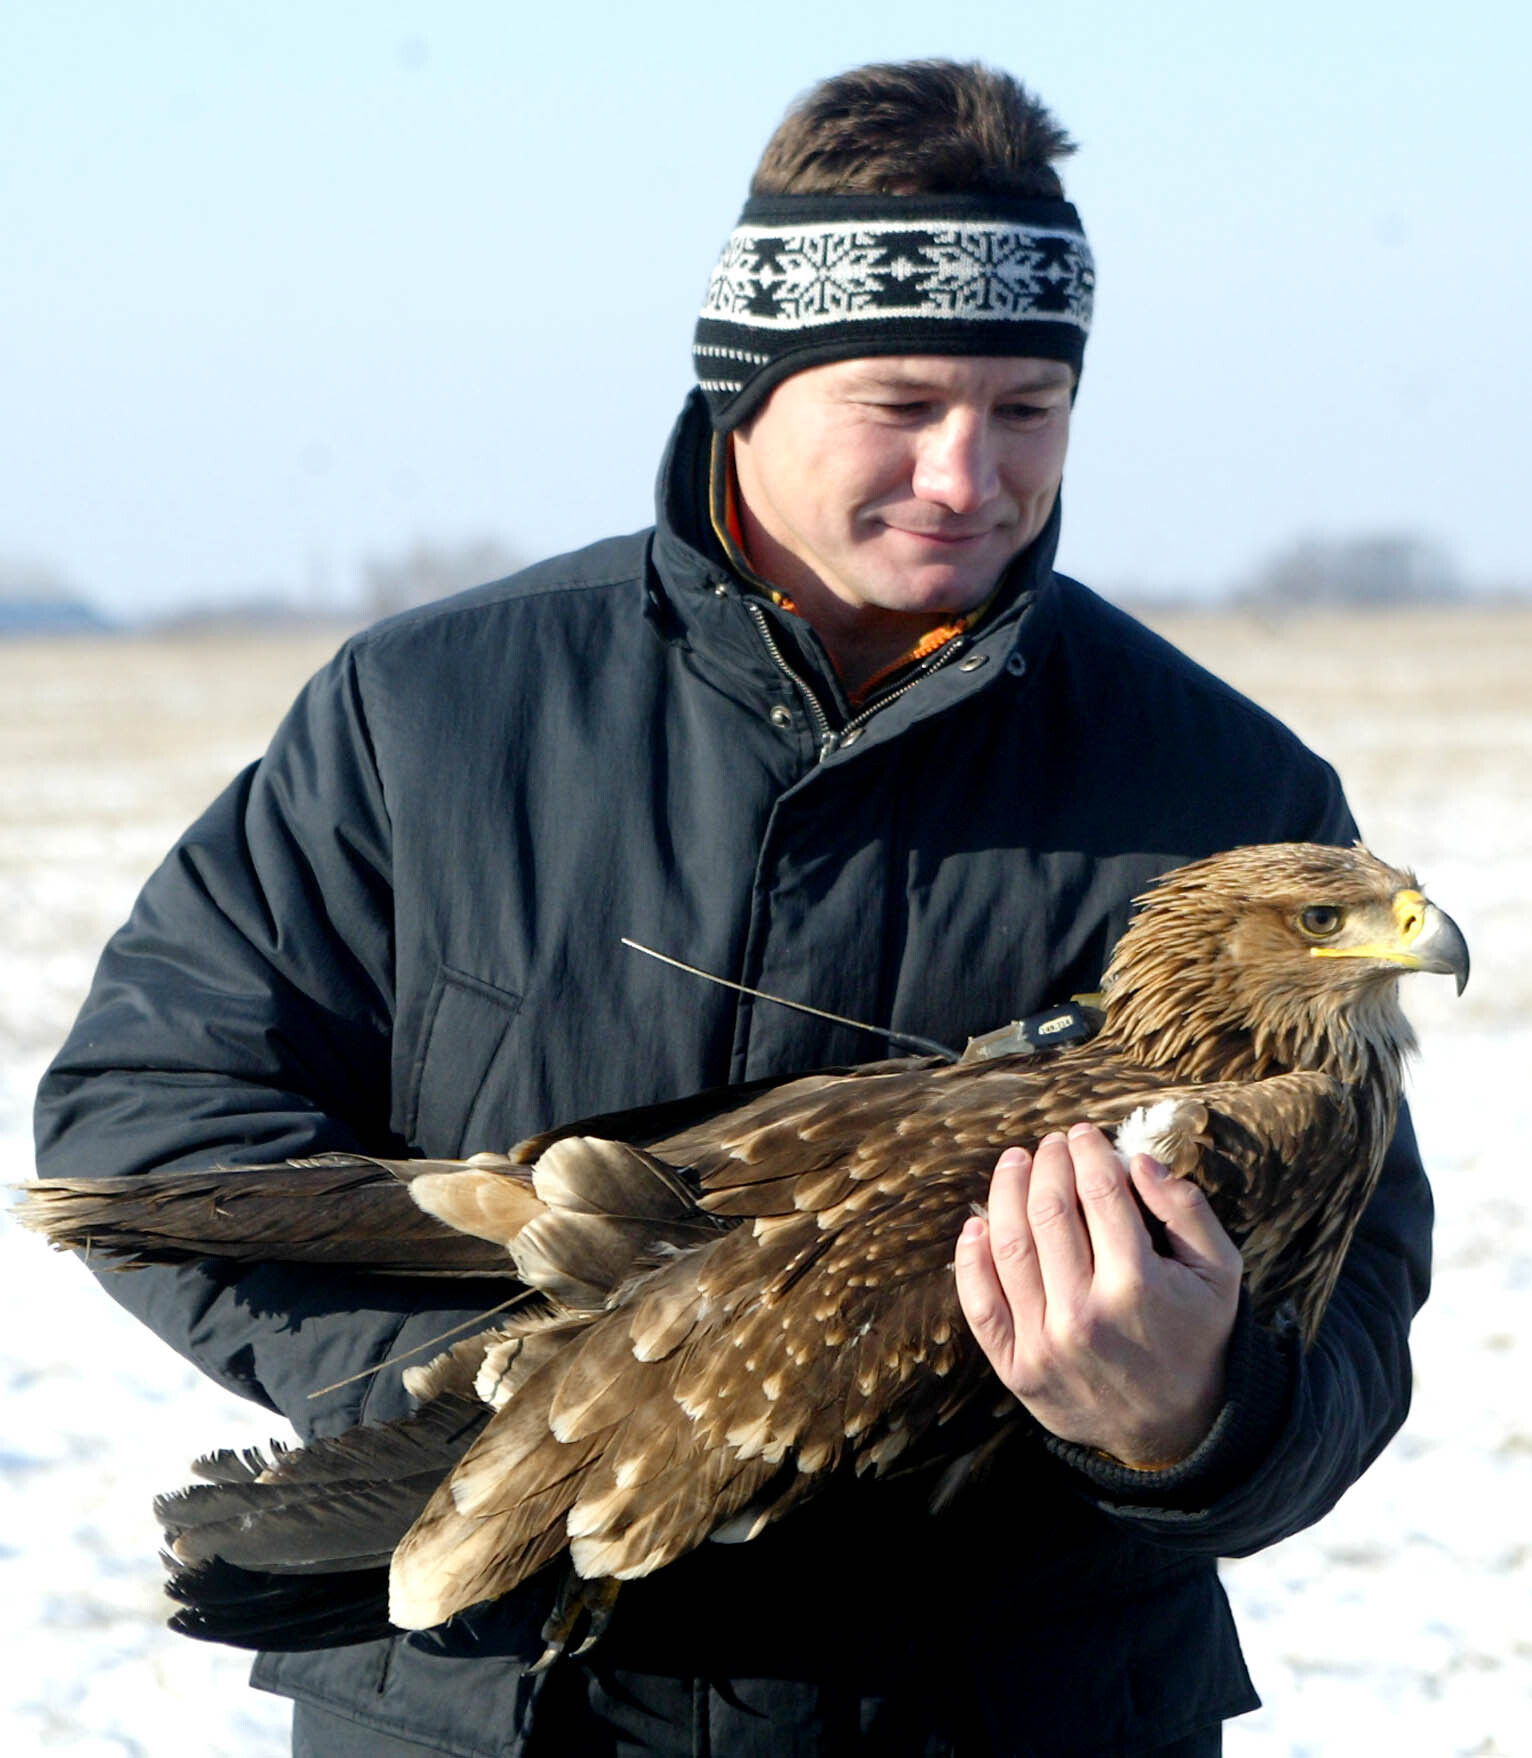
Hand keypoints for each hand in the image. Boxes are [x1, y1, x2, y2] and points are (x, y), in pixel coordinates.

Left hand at [953, 1122, 1242, 1467]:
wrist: (1174, 1429)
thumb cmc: (1196, 1336)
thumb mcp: (1219, 1273)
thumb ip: (1186, 1210)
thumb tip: (1137, 1160)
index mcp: (1138, 1284)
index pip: (1099, 1192)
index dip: (1088, 1152)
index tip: (1083, 1134)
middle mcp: (1085, 1312)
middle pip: (1049, 1211)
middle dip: (1048, 1163)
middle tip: (1051, 1144)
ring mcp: (1045, 1343)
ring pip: (1008, 1247)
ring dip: (1005, 1193)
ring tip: (1015, 1164)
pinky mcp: (1016, 1368)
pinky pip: (979, 1303)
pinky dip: (970, 1258)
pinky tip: (976, 1224)